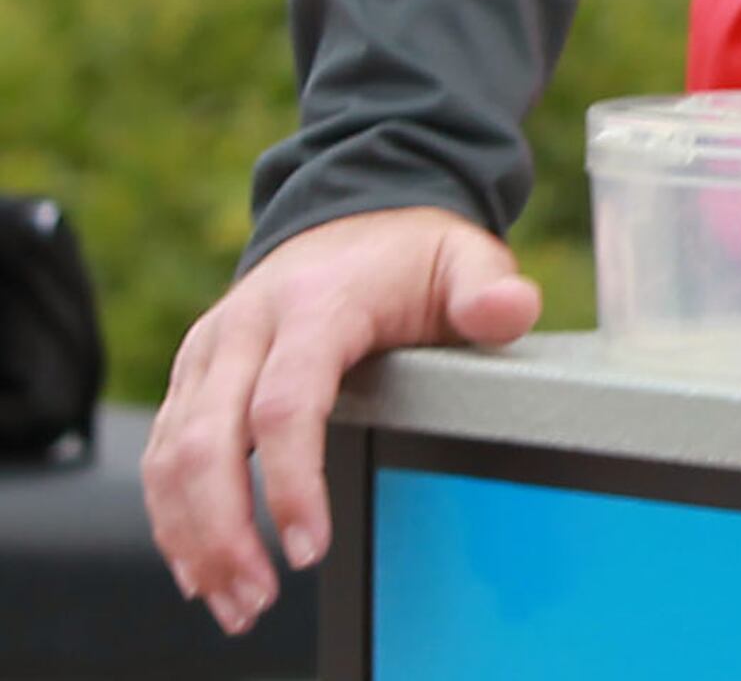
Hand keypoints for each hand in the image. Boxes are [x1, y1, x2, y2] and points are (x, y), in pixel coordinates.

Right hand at [143, 208, 538, 635]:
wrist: (352, 209)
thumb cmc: (409, 252)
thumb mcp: (464, 257)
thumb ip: (490, 289)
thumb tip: (511, 311)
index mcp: (316, 302)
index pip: (286, 402)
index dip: (291, 481)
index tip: (308, 545)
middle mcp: (246, 326)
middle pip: (207, 442)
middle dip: (224, 530)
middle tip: (258, 597)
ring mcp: (211, 351)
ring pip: (172, 456)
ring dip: (191, 536)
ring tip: (232, 598)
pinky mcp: (192, 375)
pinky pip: (162, 453)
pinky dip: (171, 514)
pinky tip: (199, 563)